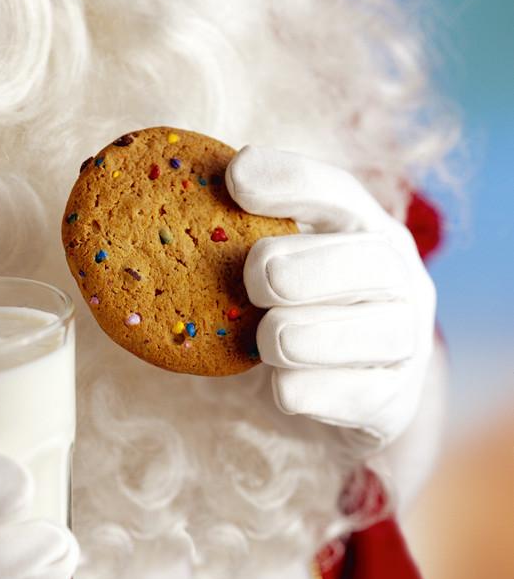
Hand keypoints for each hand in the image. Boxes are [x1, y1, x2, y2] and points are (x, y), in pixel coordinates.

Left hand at [226, 146, 436, 454]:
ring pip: (371, 332)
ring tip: (264, 341)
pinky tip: (278, 386)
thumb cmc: (283, 317)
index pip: (337, 192)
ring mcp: (404, 342)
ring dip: (303, 336)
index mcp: (363, 229)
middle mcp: (398, 279)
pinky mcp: (394, 401)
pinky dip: (308, 391)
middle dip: (304, 268)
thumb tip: (174, 212)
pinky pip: (355, 395)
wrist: (328, 398)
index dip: (290, 180)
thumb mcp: (261, 273)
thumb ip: (234, 240)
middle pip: (369, 260)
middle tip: (255, 280)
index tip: (235, 177)